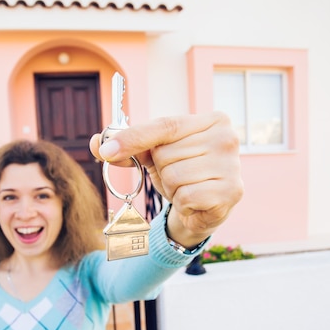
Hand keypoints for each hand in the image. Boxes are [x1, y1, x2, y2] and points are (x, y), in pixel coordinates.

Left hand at [89, 111, 243, 247]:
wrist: (205, 209)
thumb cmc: (182, 173)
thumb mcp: (155, 155)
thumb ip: (128, 146)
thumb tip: (98, 143)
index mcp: (212, 121)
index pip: (165, 126)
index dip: (133, 137)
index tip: (107, 151)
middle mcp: (227, 138)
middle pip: (166, 154)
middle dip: (163, 170)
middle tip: (179, 177)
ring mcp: (232, 165)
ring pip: (174, 176)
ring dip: (173, 189)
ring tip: (188, 189)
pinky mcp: (232, 192)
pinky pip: (186, 197)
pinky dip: (184, 204)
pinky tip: (196, 202)